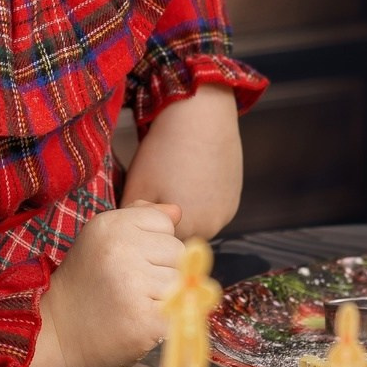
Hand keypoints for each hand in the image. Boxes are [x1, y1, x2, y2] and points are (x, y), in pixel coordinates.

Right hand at [28, 202, 185, 366]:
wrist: (57, 336)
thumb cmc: (85, 285)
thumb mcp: (102, 239)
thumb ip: (140, 218)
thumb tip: (177, 212)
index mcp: (110, 225)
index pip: (164, 223)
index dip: (152, 244)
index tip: (128, 262)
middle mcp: (121, 249)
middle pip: (177, 251)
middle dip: (161, 270)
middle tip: (129, 287)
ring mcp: (133, 285)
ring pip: (182, 281)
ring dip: (165, 297)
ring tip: (133, 305)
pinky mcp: (146, 320)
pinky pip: (181, 312)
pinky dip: (166, 322)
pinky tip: (139, 324)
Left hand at [120, 87, 242, 240]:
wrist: (201, 117)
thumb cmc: (164, 150)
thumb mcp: (138, 186)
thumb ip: (133, 219)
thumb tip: (132, 234)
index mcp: (184, 230)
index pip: (160, 248)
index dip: (148, 233)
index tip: (142, 213)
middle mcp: (210, 228)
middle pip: (180, 240)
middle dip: (166, 226)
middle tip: (156, 196)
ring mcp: (225, 214)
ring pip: (197, 227)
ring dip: (185, 216)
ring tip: (173, 185)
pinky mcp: (234, 200)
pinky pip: (212, 212)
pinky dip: (200, 203)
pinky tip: (190, 180)